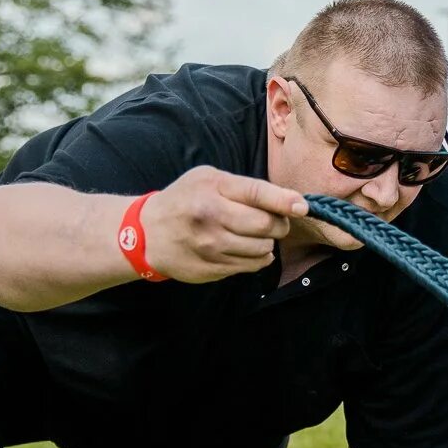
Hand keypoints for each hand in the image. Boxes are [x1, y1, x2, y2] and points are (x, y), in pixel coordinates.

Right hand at [140, 166, 307, 282]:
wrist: (146, 234)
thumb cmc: (184, 200)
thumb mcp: (207, 179)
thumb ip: (244, 187)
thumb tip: (289, 203)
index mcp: (212, 188)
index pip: (258, 194)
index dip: (285, 201)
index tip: (301, 207)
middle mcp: (211, 217)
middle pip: (266, 225)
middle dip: (279, 224)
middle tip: (274, 222)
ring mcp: (210, 247)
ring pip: (263, 249)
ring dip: (267, 244)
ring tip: (254, 236)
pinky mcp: (211, 269)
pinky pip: (250, 267)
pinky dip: (256, 259)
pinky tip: (245, 250)